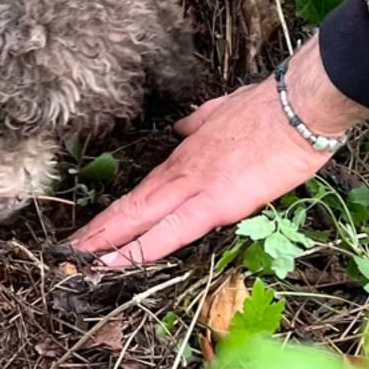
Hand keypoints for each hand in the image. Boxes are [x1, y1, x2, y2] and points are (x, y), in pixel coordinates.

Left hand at [70, 38, 368, 266]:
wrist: (298, 106)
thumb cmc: (273, 110)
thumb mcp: (224, 111)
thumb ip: (200, 123)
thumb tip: (183, 128)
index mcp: (187, 156)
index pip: (145, 189)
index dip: (120, 210)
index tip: (98, 225)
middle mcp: (183, 172)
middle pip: (132, 205)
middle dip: (100, 229)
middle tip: (69, 248)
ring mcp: (195, 187)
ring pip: (140, 218)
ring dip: (108, 240)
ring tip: (79, 258)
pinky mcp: (215, 203)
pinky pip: (170, 231)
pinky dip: (141, 247)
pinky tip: (116, 262)